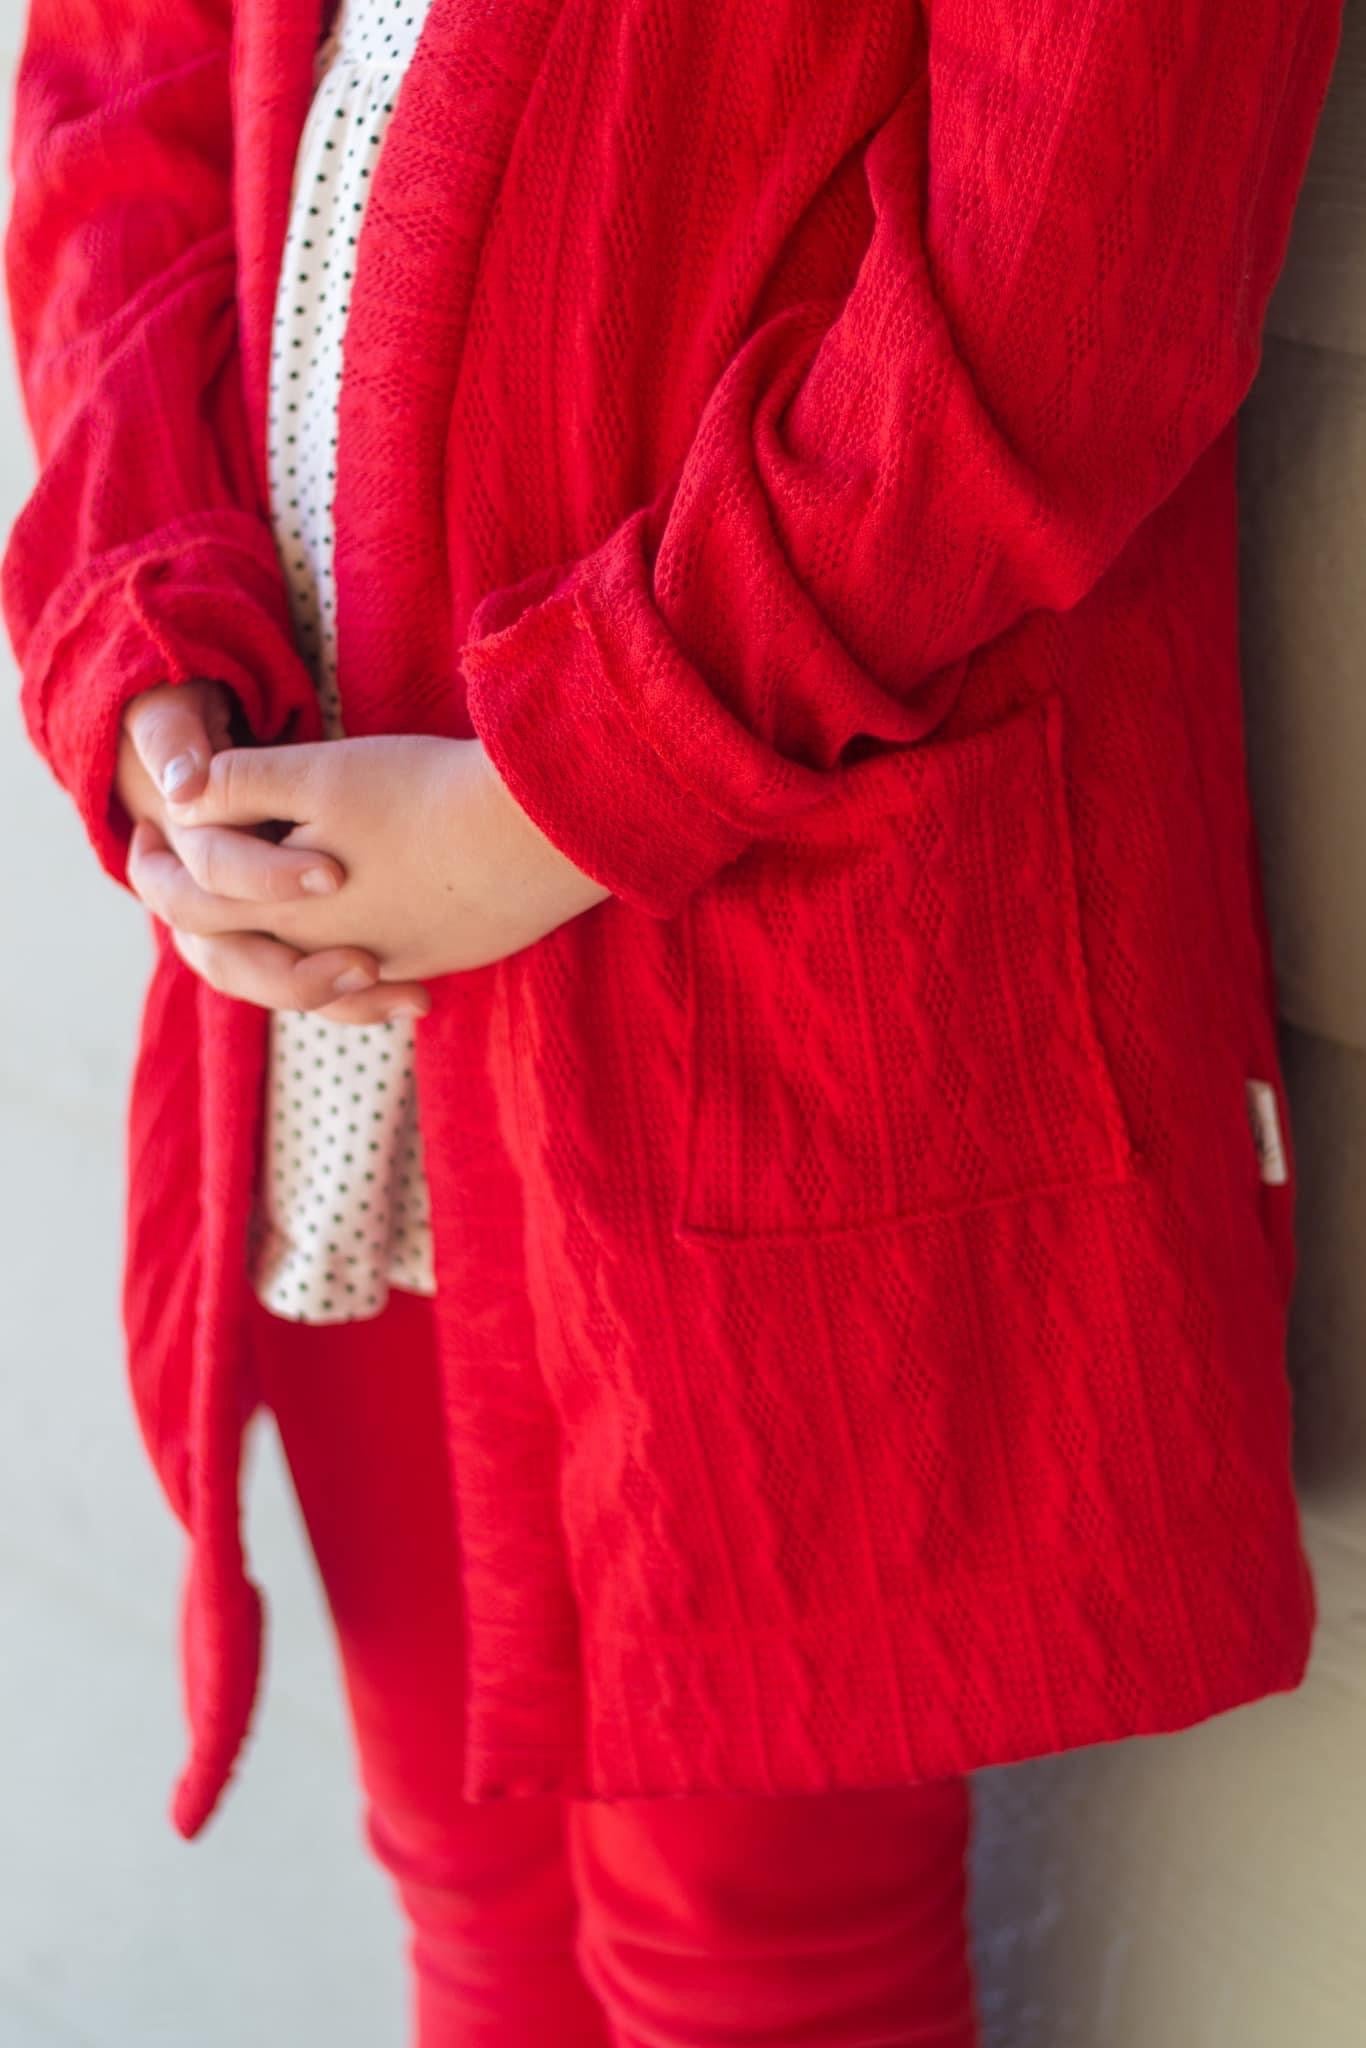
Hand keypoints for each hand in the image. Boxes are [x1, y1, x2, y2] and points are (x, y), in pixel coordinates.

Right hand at [119, 682, 431, 1023]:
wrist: (205, 750)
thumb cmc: (189, 724)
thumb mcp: (180, 719)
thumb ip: (172, 741)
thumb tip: (182, 788)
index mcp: (172, 862)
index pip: (201, 896)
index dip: (263, 881)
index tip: (333, 873)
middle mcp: (207, 907)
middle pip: (240, 966)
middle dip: (301, 974)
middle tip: (368, 964)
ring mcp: (250, 927)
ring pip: (283, 985)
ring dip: (339, 997)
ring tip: (410, 996)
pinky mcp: (293, 936)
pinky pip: (319, 991)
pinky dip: (363, 1000)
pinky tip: (419, 998)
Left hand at [146, 732, 612, 979]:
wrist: (540, 833)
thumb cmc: (425, 796)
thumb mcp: (320, 775)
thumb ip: (239, 786)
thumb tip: (180, 796)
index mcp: (284, 912)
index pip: (195, 907)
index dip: (162, 867)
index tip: (153, 837)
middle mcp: (331, 953)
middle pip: (249, 952)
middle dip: (217, 918)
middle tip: (209, 880)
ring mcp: (393, 964)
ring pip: (317, 973)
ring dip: (292, 953)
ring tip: (282, 918)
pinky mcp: (442, 960)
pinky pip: (382, 978)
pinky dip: (361, 968)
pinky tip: (369, 943)